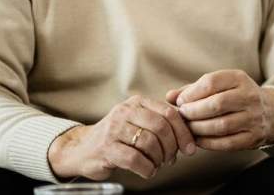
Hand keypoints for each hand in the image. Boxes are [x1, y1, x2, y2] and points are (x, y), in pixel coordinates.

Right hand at [48, 95, 195, 180]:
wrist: (82, 149)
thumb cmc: (118, 137)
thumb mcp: (139, 122)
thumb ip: (162, 123)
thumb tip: (191, 135)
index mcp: (137, 102)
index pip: (169, 112)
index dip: (184, 132)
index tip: (190, 148)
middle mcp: (125, 111)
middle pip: (162, 127)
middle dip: (172, 147)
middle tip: (171, 159)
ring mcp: (114, 129)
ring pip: (150, 143)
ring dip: (159, 159)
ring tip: (157, 164)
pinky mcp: (106, 148)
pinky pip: (136, 159)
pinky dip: (147, 169)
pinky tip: (147, 171)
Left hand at [167, 69, 273, 150]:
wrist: (271, 112)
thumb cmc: (236, 97)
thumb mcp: (221, 86)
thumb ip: (194, 90)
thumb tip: (169, 96)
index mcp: (240, 79)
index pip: (212, 82)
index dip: (191, 92)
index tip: (180, 101)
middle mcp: (249, 96)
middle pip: (216, 104)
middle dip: (193, 111)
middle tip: (183, 115)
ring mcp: (253, 118)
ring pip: (221, 125)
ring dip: (198, 128)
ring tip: (188, 128)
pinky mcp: (253, 137)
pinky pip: (226, 143)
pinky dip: (208, 142)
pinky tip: (197, 140)